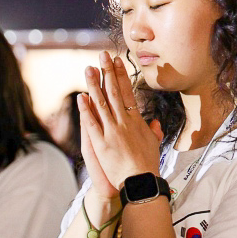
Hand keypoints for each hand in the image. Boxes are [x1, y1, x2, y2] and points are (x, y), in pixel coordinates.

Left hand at [78, 52, 163, 196]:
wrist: (140, 181)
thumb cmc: (148, 164)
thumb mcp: (154, 144)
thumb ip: (153, 131)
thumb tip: (155, 123)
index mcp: (136, 121)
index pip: (127, 92)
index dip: (121, 75)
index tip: (117, 62)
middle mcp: (123, 122)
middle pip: (113, 92)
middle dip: (107, 72)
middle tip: (102, 56)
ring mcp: (111, 131)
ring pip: (101, 103)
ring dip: (93, 84)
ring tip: (88, 68)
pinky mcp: (100, 143)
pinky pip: (91, 123)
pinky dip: (86, 109)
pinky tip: (81, 96)